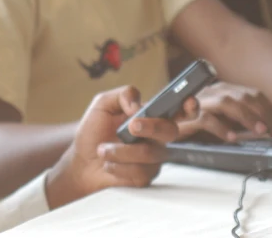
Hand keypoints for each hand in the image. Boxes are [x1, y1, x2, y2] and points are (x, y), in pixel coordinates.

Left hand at [45, 85, 197, 208]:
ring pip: (150, 152)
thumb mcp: (102, 105)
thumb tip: (138, 104)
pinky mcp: (146, 177)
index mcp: (151, 115)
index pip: (178, 109)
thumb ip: (122, 94)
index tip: (188, 102)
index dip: (190, 105)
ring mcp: (154, 158)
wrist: (81, 164)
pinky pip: (140, 171)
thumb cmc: (94, 133)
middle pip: (171, 130)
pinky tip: (108, 164)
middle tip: (132, 126)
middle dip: (152, 126)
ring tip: (103, 149)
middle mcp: (157, 136)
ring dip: (120, 150)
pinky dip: (117, 165)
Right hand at [177, 82, 271, 141]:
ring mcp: (200, 102)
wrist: (164, 124)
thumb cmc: (197, 123)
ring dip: (246, 116)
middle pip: (243, 96)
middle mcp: (214, 91)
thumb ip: (244, 121)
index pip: (253, 94)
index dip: (270, 110)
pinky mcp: (187, 116)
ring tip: (259, 130)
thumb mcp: (225, 121)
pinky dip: (221, 128)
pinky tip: (232, 137)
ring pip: (226, 102)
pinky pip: (206, 119)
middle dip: (263, 113)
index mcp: (225, 90)